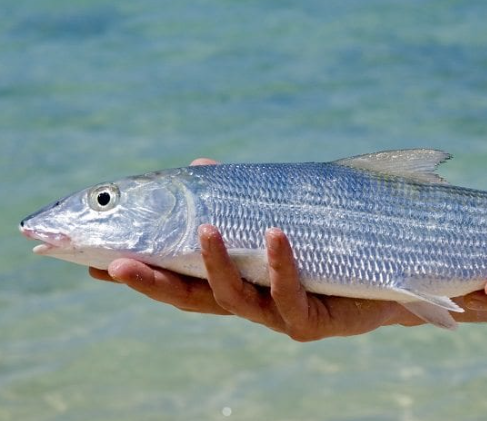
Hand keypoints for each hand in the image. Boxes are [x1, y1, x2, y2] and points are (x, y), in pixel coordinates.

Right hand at [89, 158, 421, 340]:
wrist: (394, 274)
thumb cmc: (331, 244)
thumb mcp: (282, 214)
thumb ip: (241, 198)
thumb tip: (200, 164)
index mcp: (238, 281)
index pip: (177, 278)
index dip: (138, 272)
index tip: (92, 260)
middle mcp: (251, 303)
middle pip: (192, 297)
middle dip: (153, 282)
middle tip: (114, 263)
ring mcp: (280, 316)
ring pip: (236, 298)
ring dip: (216, 263)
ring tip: (204, 228)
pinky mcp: (315, 321)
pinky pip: (292, 294)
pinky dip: (281, 264)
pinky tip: (274, 234)